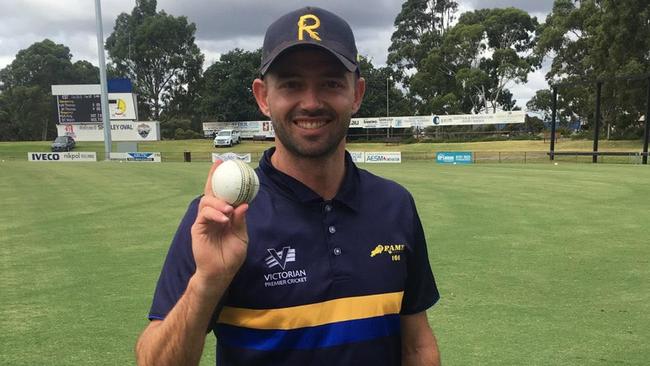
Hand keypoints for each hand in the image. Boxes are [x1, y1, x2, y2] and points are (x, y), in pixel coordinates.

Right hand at [190, 161, 248, 292]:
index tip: (225, 164)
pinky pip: (204, 215)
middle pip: (210, 192)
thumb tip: (243, 204)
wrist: (221, 273)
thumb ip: (240, 220)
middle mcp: (213, 215)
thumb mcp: (241, 236)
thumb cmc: (231, 255)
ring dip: (218, 203)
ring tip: (229, 209)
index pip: (222, 194)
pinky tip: (224, 219)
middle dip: (213, 178)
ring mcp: (204, 221)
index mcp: (224, 214)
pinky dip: (214, 214)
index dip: (221, 179)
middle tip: (220, 168)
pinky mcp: (198, 229)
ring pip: (206, 202)